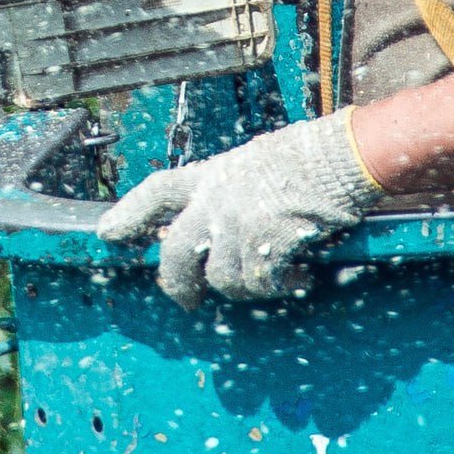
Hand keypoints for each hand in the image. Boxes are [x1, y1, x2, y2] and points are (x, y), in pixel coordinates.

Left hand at [95, 110, 379, 307]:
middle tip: (187, 300)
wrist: (344, 154)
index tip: (108, 234)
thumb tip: (202, 229)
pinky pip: (259, 283)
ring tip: (271, 278)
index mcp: (210, 174)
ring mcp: (238, 221)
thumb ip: (223, 194)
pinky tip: (298, 276)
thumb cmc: (308, 155)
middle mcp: (216, 199)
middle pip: (174, 253)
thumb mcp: (251, 165)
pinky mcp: (266, 241)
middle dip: (176, 285)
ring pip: (220, 278)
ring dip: (245, 287)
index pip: (156, 192)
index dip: (128, 213)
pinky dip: (279, 287)